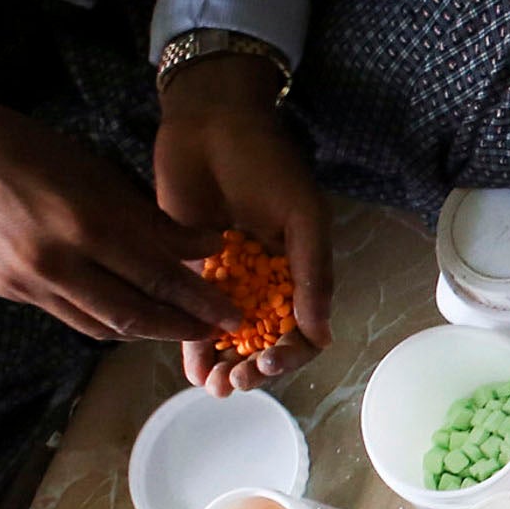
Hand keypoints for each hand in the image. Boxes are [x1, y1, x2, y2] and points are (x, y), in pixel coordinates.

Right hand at [0, 81, 234, 343]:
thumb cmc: (30, 149)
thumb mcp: (97, 172)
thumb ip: (149, 219)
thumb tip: (205, 248)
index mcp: (86, 222)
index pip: (159, 275)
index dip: (200, 300)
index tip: (233, 312)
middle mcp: (57, 262)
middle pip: (135, 314)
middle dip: (182, 328)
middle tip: (218, 331)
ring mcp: (28, 283)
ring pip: (102, 326)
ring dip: (147, 332)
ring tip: (181, 327)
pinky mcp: (8, 291)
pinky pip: (70, 317)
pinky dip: (107, 321)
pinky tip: (131, 314)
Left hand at [155, 53, 331, 392]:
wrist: (209, 124)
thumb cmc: (266, 163)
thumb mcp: (302, 216)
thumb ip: (313, 274)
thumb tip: (321, 335)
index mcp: (300, 271)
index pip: (303, 330)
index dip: (290, 354)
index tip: (268, 362)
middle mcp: (266, 282)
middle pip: (266, 341)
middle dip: (255, 368)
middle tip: (236, 381)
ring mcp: (227, 277)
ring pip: (230, 336)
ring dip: (226, 365)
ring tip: (214, 384)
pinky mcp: (188, 268)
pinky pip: (192, 314)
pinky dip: (193, 345)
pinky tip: (192, 369)